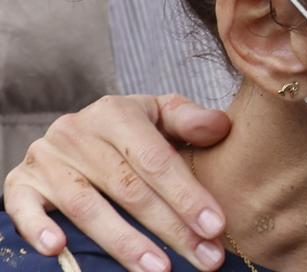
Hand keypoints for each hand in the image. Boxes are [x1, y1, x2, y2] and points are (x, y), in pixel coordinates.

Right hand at [3, 94, 231, 271]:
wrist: (77, 129)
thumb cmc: (131, 129)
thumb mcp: (160, 114)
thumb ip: (190, 120)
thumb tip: (221, 127)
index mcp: (116, 113)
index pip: (157, 159)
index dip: (187, 195)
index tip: (216, 226)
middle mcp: (77, 133)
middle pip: (129, 188)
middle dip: (170, 228)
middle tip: (205, 257)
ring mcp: (47, 160)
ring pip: (87, 206)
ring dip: (124, 242)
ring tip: (159, 269)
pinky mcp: (21, 182)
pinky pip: (23, 208)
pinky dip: (39, 229)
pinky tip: (60, 250)